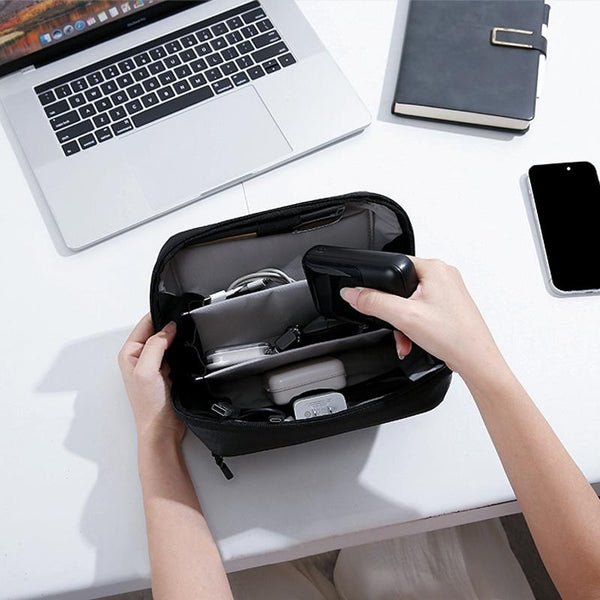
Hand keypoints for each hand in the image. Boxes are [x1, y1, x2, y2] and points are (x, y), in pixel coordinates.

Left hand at [118, 314, 184, 445]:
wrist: (162, 429)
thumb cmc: (149, 406)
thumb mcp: (146, 371)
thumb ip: (155, 345)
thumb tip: (167, 328)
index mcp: (130, 353)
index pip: (145, 323)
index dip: (160, 316)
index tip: (174, 314)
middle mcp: (141, 357)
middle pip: (157, 330)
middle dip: (170, 327)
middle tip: (183, 327)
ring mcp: (154, 365)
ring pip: (169, 342)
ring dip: (178, 341)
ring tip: (185, 341)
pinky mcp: (167, 372)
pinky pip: (177, 354)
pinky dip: (183, 352)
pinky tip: (187, 355)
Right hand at [340, 257, 504, 379]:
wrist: (477, 361)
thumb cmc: (454, 337)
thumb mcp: (404, 317)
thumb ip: (373, 302)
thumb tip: (352, 293)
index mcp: (435, 267)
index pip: (394, 264)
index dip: (379, 283)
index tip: (371, 299)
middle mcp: (444, 275)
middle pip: (401, 286)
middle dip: (393, 311)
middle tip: (395, 326)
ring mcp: (448, 292)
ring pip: (410, 302)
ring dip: (403, 323)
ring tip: (406, 338)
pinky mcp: (450, 306)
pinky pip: (422, 311)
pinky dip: (414, 326)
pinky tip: (414, 340)